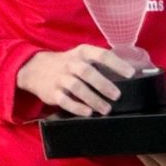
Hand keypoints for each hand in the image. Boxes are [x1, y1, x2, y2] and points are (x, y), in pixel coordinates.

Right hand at [16, 45, 134, 116]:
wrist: (34, 69)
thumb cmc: (67, 64)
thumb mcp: (81, 56)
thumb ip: (100, 63)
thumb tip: (129, 73)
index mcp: (82, 52)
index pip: (102, 55)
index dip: (117, 64)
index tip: (131, 74)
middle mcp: (70, 63)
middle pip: (88, 72)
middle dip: (103, 84)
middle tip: (117, 96)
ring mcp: (60, 78)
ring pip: (77, 88)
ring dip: (93, 99)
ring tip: (106, 109)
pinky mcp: (52, 92)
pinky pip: (64, 100)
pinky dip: (76, 107)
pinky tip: (88, 113)